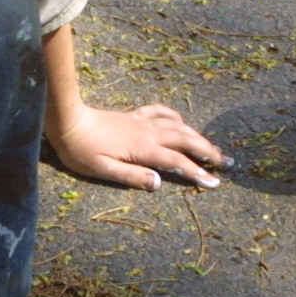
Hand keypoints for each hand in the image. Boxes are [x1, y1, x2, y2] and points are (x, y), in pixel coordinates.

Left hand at [48, 103, 227, 191]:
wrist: (69, 122)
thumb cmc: (82, 151)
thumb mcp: (103, 170)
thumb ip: (131, 176)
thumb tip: (159, 183)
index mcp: (143, 149)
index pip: (177, 162)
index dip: (197, 172)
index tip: (214, 182)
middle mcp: (148, 133)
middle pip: (186, 140)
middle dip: (208, 152)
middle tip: (226, 163)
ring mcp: (142, 122)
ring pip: (178, 126)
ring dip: (198, 136)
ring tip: (212, 147)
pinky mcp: (134, 116)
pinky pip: (161, 112)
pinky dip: (175, 117)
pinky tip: (181, 121)